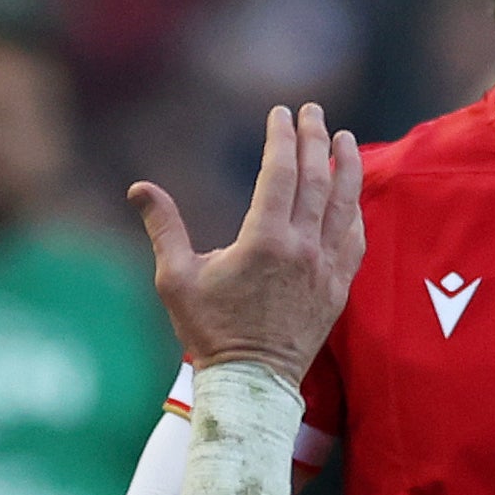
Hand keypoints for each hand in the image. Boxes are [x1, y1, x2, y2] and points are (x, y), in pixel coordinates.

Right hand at [133, 101, 363, 385]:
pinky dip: (354, 210)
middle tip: (311, 111)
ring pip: (345, 204)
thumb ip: (164, 228)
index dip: (282, 138)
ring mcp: (326, 267)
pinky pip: (355, 238)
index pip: (281, 173)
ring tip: (343, 137)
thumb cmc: (208, 332)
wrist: (250, 383)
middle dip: (314, 138)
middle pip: (316, 178)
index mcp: (264, 241)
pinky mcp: (339, 287)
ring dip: (346, 166)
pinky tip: (351, 195)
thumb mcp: (176, 279)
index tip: (281, 113)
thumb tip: (139, 188)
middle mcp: (302, 248)